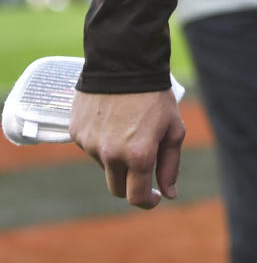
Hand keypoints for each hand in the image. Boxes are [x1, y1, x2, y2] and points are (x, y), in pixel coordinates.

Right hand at [69, 88, 184, 208]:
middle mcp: (110, 154)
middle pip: (117, 188)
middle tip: (142, 164)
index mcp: (138, 155)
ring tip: (127, 126)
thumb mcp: (173, 128)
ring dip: (115, 157)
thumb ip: (170, 164)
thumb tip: (168, 193)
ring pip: (104, 165)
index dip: (148, 201)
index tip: (155, 196)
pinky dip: (101, 141)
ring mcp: (91, 144)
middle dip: (131, 183)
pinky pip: (90, 147)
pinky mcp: (77, 133)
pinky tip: (111, 119)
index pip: (136, 197)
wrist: (124, 61)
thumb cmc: (155, 95)